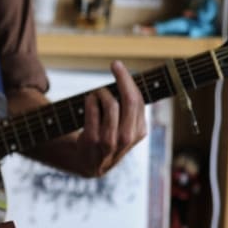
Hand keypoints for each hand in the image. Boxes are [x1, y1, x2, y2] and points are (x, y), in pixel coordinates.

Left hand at [75, 60, 147, 176]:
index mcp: (139, 132)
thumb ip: (130, 108)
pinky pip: (93, 110)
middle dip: (122, 78)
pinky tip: (89, 99)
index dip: (129, 80)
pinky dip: (91, 100)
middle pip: (129, 100)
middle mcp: (127, 138)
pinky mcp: (92, 141)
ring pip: (111, 104)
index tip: (119, 66)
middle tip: (115, 65)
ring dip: (101, 92)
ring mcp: (110, 141)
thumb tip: (129, 77)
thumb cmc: (106, 136)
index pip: (138, 101)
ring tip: (96, 94)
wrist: (87, 162)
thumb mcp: (124, 127)